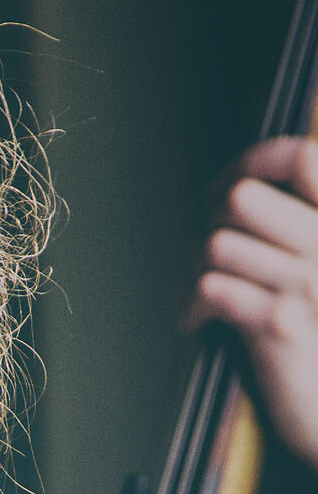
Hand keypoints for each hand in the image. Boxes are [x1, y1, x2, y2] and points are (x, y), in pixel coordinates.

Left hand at [184, 137, 317, 469]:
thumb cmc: (315, 336)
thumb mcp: (312, 269)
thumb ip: (289, 227)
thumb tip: (237, 190)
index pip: (299, 158)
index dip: (253, 160)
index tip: (224, 188)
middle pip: (241, 198)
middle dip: (207, 222)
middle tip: (202, 252)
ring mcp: (309, 284)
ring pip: (217, 244)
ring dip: (192, 268)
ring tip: (195, 293)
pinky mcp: (279, 326)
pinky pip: (213, 290)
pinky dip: (189, 305)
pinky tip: (194, 322)